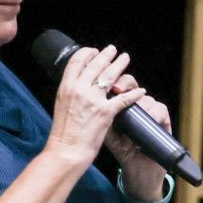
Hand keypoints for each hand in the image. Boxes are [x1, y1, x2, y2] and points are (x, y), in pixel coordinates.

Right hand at [44, 45, 146, 165]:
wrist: (65, 152)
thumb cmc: (62, 134)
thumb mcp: (60, 107)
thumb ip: (70, 94)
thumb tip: (78, 87)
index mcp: (66, 88)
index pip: (76, 62)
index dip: (87, 53)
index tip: (94, 51)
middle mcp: (79, 90)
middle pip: (96, 65)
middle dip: (107, 55)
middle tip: (114, 50)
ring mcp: (93, 100)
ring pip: (110, 76)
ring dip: (120, 65)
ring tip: (125, 59)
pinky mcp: (105, 113)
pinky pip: (124, 99)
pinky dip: (134, 94)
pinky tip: (141, 91)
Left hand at [102, 71, 172, 200]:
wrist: (139, 171)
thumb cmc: (123, 151)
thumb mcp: (108, 135)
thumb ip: (101, 119)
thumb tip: (90, 104)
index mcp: (122, 106)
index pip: (118, 85)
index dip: (114, 82)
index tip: (109, 86)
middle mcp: (137, 105)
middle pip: (132, 84)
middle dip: (126, 84)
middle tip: (118, 90)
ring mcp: (150, 111)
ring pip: (146, 97)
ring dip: (140, 106)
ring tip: (134, 119)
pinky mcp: (163, 120)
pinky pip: (159, 109)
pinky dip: (153, 114)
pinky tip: (148, 122)